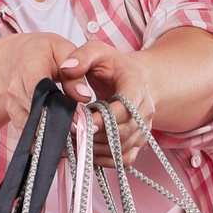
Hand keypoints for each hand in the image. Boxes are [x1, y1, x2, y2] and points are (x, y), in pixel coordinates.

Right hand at [0, 33, 99, 139]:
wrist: (18, 58)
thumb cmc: (44, 52)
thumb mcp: (64, 52)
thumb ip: (76, 74)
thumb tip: (84, 96)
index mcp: (28, 67)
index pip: (41, 92)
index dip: (60, 109)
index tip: (79, 121)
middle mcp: (15, 88)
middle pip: (38, 114)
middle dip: (61, 126)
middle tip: (82, 132)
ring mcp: (12, 105)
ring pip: (34, 128)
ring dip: (54, 135)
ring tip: (74, 137)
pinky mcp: (13, 118)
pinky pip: (29, 136)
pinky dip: (45, 141)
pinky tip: (62, 141)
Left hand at [62, 40, 156, 163]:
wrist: (132, 79)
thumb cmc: (112, 66)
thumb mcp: (97, 52)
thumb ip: (81, 56)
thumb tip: (66, 68)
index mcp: (137, 85)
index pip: (126, 108)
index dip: (104, 118)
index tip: (82, 119)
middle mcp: (145, 109)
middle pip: (123, 132)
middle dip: (95, 134)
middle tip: (73, 130)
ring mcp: (143, 128)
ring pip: (121, 148)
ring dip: (96, 148)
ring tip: (77, 138)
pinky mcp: (137, 142)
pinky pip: (124, 160)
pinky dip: (105, 160)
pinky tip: (88, 149)